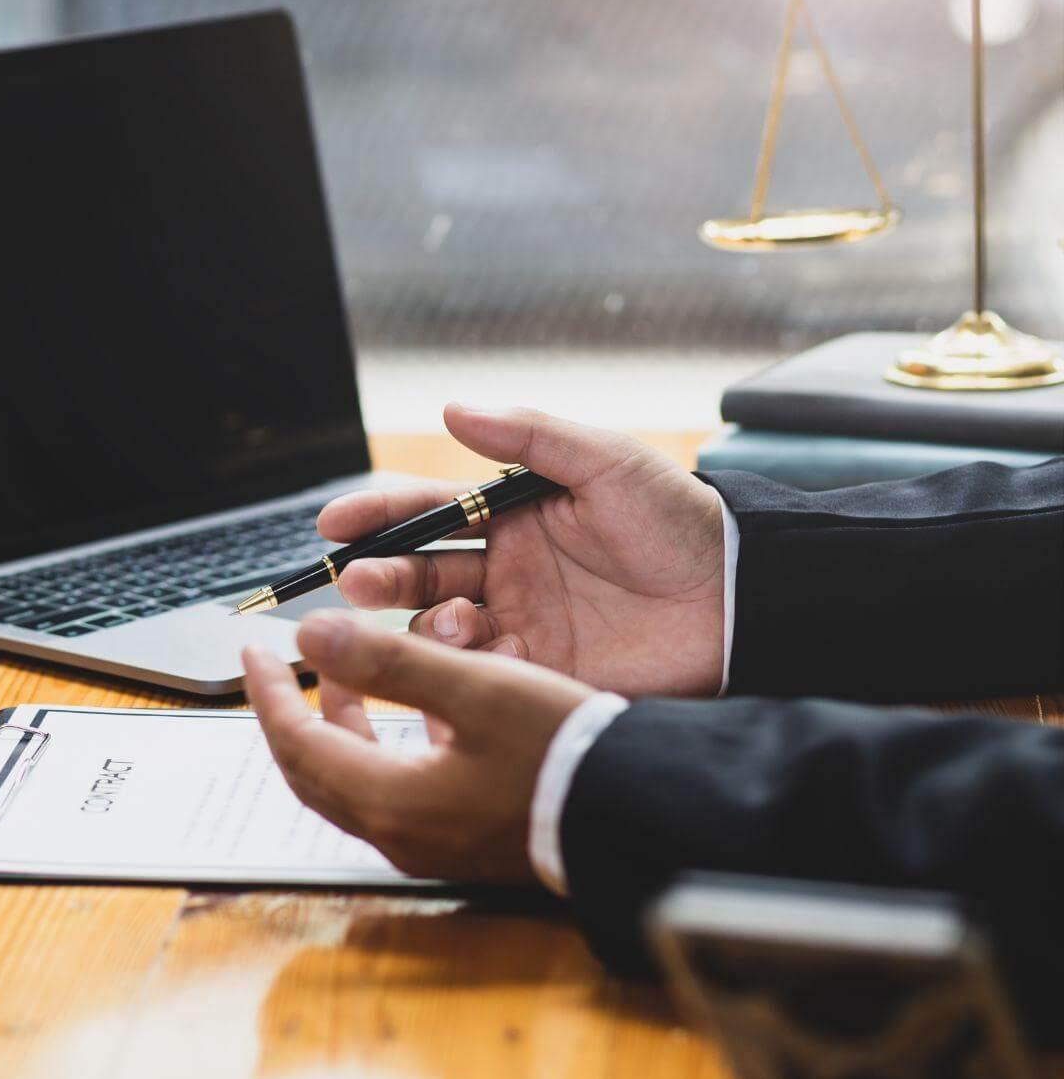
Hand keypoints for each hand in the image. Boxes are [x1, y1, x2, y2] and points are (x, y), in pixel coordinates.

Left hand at [242, 612, 593, 884]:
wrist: (636, 818)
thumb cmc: (563, 754)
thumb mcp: (476, 691)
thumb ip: (389, 660)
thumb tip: (310, 634)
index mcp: (389, 799)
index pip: (295, 743)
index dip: (268, 691)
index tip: (252, 649)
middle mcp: (398, 833)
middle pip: (313, 771)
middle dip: (289, 714)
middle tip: (277, 667)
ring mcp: (428, 845)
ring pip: (351, 782)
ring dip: (335, 729)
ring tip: (342, 675)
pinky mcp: (459, 843)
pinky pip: (391, 793)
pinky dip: (378, 748)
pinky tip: (411, 714)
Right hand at [318, 403, 725, 697]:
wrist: (740, 600)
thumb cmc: (679, 523)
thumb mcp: (606, 462)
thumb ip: (528, 436)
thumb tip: (452, 407)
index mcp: (512, 515)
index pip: (427, 511)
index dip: (378, 516)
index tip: (337, 523)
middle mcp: (504, 568)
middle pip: (417, 571)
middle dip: (380, 574)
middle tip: (357, 580)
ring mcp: (519, 622)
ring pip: (437, 625)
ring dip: (422, 622)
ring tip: (447, 617)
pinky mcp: (539, 671)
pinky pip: (480, 672)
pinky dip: (462, 665)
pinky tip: (472, 652)